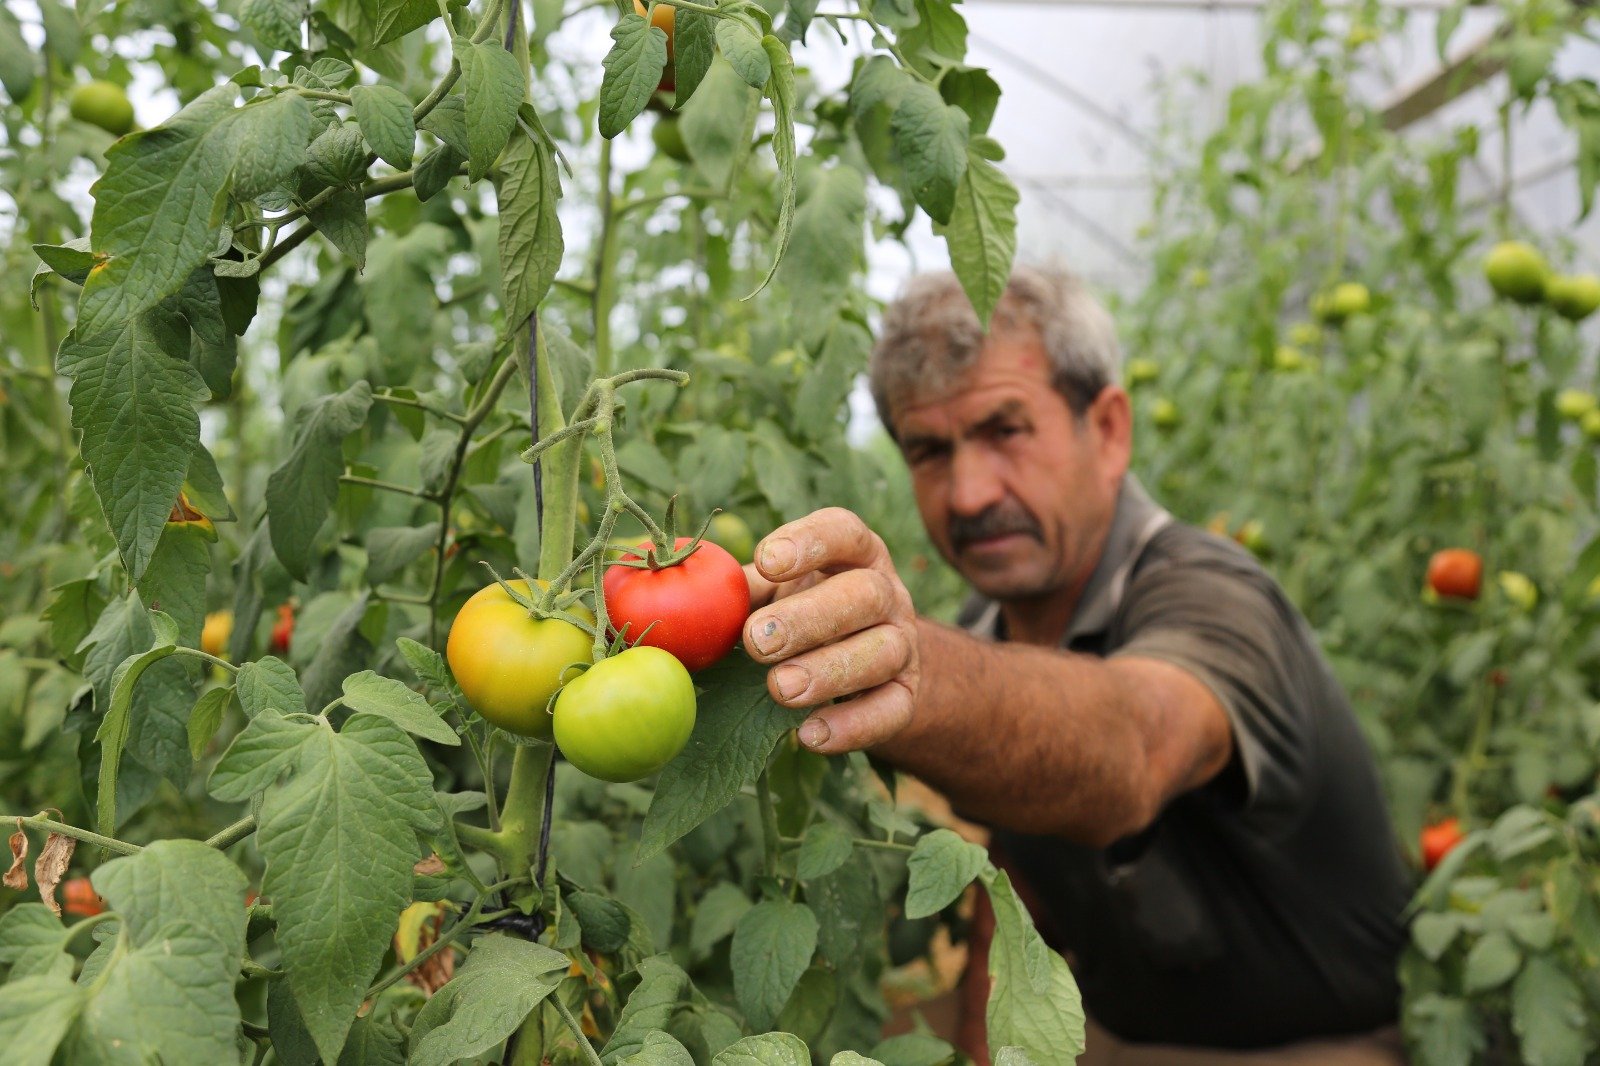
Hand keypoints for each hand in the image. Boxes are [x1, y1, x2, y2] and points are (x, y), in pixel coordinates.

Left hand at [742, 508, 919, 752]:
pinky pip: (891, 711)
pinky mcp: (907, 696)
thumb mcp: (769, 593)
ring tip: (779, 689)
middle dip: (810, 617)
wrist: (859, 668)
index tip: (766, 560)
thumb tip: (653, 592)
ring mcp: (903, 644)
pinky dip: (852, 726)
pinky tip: (809, 736)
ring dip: (830, 671)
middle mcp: (886, 593)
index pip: (843, 532)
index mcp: (852, 554)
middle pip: (864, 594)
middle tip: (758, 642)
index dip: (808, 542)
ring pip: (883, 652)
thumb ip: (729, 589)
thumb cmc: (795, 615)